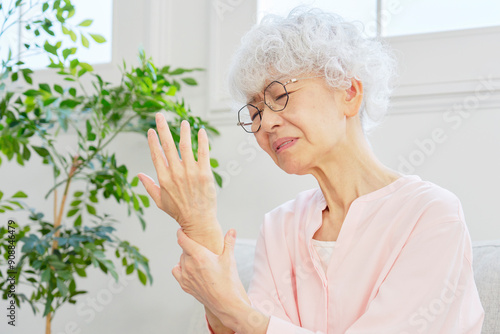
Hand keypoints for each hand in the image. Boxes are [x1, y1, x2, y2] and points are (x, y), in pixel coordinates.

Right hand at [138, 113, 218, 237]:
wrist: (198, 221)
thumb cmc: (179, 212)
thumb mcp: (160, 201)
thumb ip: (149, 186)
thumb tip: (138, 175)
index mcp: (164, 178)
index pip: (156, 154)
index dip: (152, 141)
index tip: (150, 130)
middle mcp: (176, 173)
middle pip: (168, 145)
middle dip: (162, 128)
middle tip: (160, 115)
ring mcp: (191, 172)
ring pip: (186, 146)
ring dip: (184, 132)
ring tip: (183, 122)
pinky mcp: (205, 173)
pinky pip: (203, 153)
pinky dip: (202, 141)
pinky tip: (201, 131)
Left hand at [173, 229, 250, 327]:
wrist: (226, 303)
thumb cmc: (229, 281)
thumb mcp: (230, 259)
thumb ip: (229, 242)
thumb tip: (232, 230)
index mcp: (199, 255)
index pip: (182, 240)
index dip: (181, 233)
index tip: (182, 230)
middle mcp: (189, 265)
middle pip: (184, 250)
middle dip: (189, 246)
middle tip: (198, 246)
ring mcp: (185, 276)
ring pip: (180, 260)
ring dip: (186, 257)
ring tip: (197, 258)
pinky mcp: (185, 285)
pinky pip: (177, 271)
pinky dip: (180, 268)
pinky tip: (189, 268)